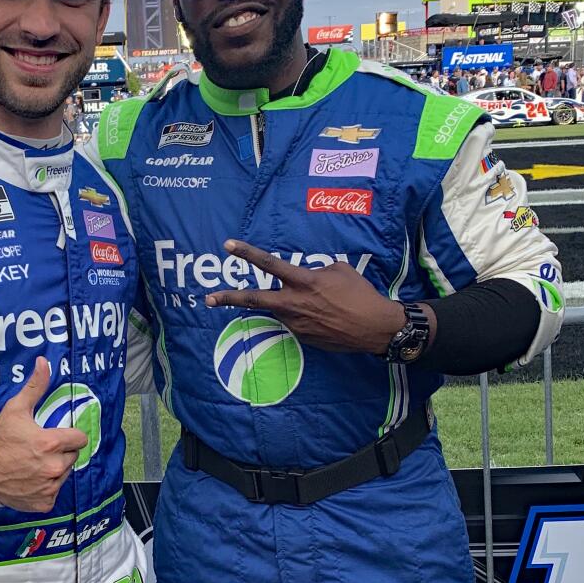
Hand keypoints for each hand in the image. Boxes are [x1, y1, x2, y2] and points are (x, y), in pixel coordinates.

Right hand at [0, 357, 87, 511]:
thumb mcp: (15, 409)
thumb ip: (35, 386)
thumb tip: (44, 361)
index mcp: (51, 444)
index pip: (79, 439)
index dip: (68, 436)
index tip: (56, 436)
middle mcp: (53, 467)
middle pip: (72, 457)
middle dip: (61, 452)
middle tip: (40, 450)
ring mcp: (49, 487)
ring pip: (63, 475)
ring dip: (54, 470)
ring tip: (33, 465)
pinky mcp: (43, 503)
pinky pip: (53, 493)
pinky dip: (45, 489)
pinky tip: (30, 480)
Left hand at [204, 239, 410, 353]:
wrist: (374, 327)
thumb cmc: (359, 294)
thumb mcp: (339, 270)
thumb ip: (316, 270)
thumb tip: (307, 276)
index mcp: (304, 281)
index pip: (269, 264)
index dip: (247, 253)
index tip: (228, 245)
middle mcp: (294, 303)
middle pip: (254, 299)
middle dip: (229, 298)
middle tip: (209, 298)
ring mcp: (296, 323)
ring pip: (279, 309)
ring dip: (287, 305)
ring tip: (319, 304)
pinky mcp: (302, 337)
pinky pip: (296, 321)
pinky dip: (304, 316)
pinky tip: (326, 316)